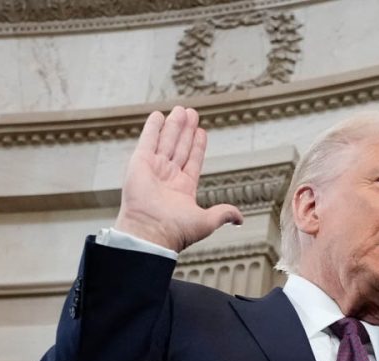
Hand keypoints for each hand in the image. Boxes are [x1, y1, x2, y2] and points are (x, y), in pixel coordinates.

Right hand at [114, 106, 242, 252]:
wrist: (151, 232)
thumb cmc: (176, 231)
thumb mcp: (206, 221)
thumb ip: (223, 214)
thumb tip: (239, 219)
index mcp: (183, 189)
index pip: (193, 161)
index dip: (197, 146)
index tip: (201, 132)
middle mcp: (168, 177)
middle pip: (180, 147)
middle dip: (186, 130)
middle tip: (192, 113)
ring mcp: (153, 169)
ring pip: (167, 141)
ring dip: (174, 125)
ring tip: (182, 110)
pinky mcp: (139, 163)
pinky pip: (147, 141)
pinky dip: (153, 128)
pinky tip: (159, 116)